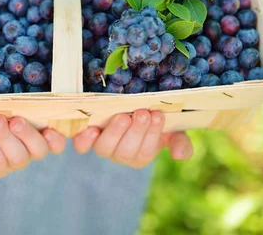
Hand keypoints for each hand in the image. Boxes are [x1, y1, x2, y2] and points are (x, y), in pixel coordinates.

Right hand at [0, 115, 65, 177]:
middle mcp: (18, 160)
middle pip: (17, 158)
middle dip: (5, 139)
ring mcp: (34, 150)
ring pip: (37, 151)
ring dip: (27, 136)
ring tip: (15, 120)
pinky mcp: (49, 138)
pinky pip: (57, 145)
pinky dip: (54, 139)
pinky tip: (48, 130)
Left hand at [72, 110, 192, 167]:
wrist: (132, 105)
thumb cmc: (153, 118)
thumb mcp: (172, 129)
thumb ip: (179, 142)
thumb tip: (180, 156)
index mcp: (141, 155)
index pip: (146, 152)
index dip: (152, 135)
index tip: (157, 115)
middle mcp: (120, 154)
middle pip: (126, 151)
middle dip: (136, 132)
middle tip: (142, 113)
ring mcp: (103, 146)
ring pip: (105, 148)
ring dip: (114, 132)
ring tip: (123, 116)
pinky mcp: (86, 137)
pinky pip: (82, 145)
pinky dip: (85, 140)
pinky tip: (91, 129)